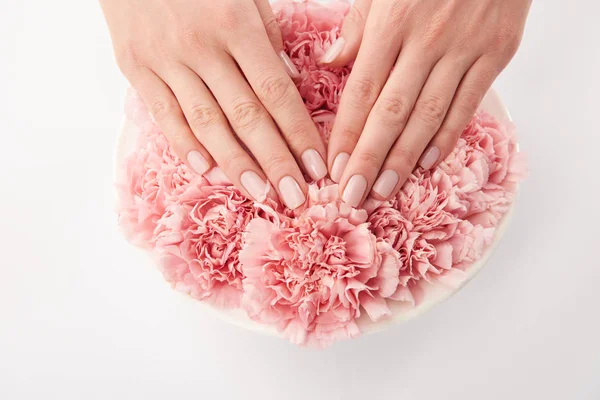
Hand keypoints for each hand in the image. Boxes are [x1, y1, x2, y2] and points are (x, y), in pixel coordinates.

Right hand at [101, 0, 328, 208]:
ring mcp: (165, 60)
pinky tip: (207, 170)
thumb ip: (268, 34)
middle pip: (246, 116)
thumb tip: (290, 81)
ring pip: (206, 123)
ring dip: (236, 165)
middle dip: (275, 162)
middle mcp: (202, 47)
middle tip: (296, 198)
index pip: (275, 92)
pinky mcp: (136, 67)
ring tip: (261, 195)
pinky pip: (164, 114)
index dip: (298, 133)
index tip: (316, 168)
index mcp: (236, 24)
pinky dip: (185, 145)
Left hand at [322, 0, 530, 206]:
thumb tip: (330, 62)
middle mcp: (425, 42)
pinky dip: (447, 137)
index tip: (333, 168)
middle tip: (352, 197)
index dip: (346, 134)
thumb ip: (358, 25)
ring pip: (427, 116)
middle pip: (391, 113)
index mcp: (391, 24)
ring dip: (403, 160)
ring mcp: (463, 50)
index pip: (361, 91)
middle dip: (369, 159)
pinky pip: (466, 105)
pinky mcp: (495, 55)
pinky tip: (426, 164)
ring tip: (383, 191)